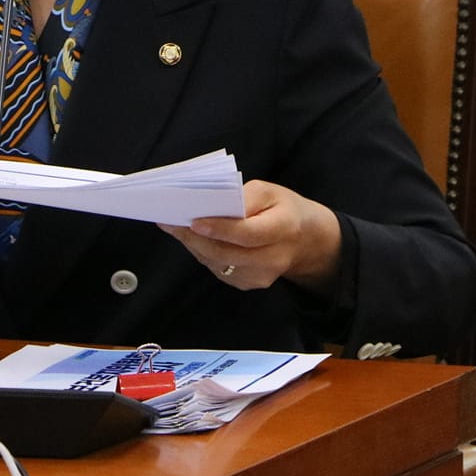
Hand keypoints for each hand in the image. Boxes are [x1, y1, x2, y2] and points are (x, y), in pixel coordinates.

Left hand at [161, 180, 341, 294]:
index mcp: (284, 229)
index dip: (220, 229)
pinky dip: (202, 253)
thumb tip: (212, 203)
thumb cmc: (283, 209)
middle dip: (195, 238)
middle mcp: (274, 258)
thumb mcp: (270, 192)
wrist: (305, 241)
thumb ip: (244, 197)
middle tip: (170, 220)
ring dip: (193, 245)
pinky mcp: (249, 284)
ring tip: (173, 225)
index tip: (193, 221)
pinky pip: (219, 269)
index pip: (248, 234)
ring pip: (218, 263)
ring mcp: (261, 276)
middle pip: (227, 253)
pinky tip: (190, 238)